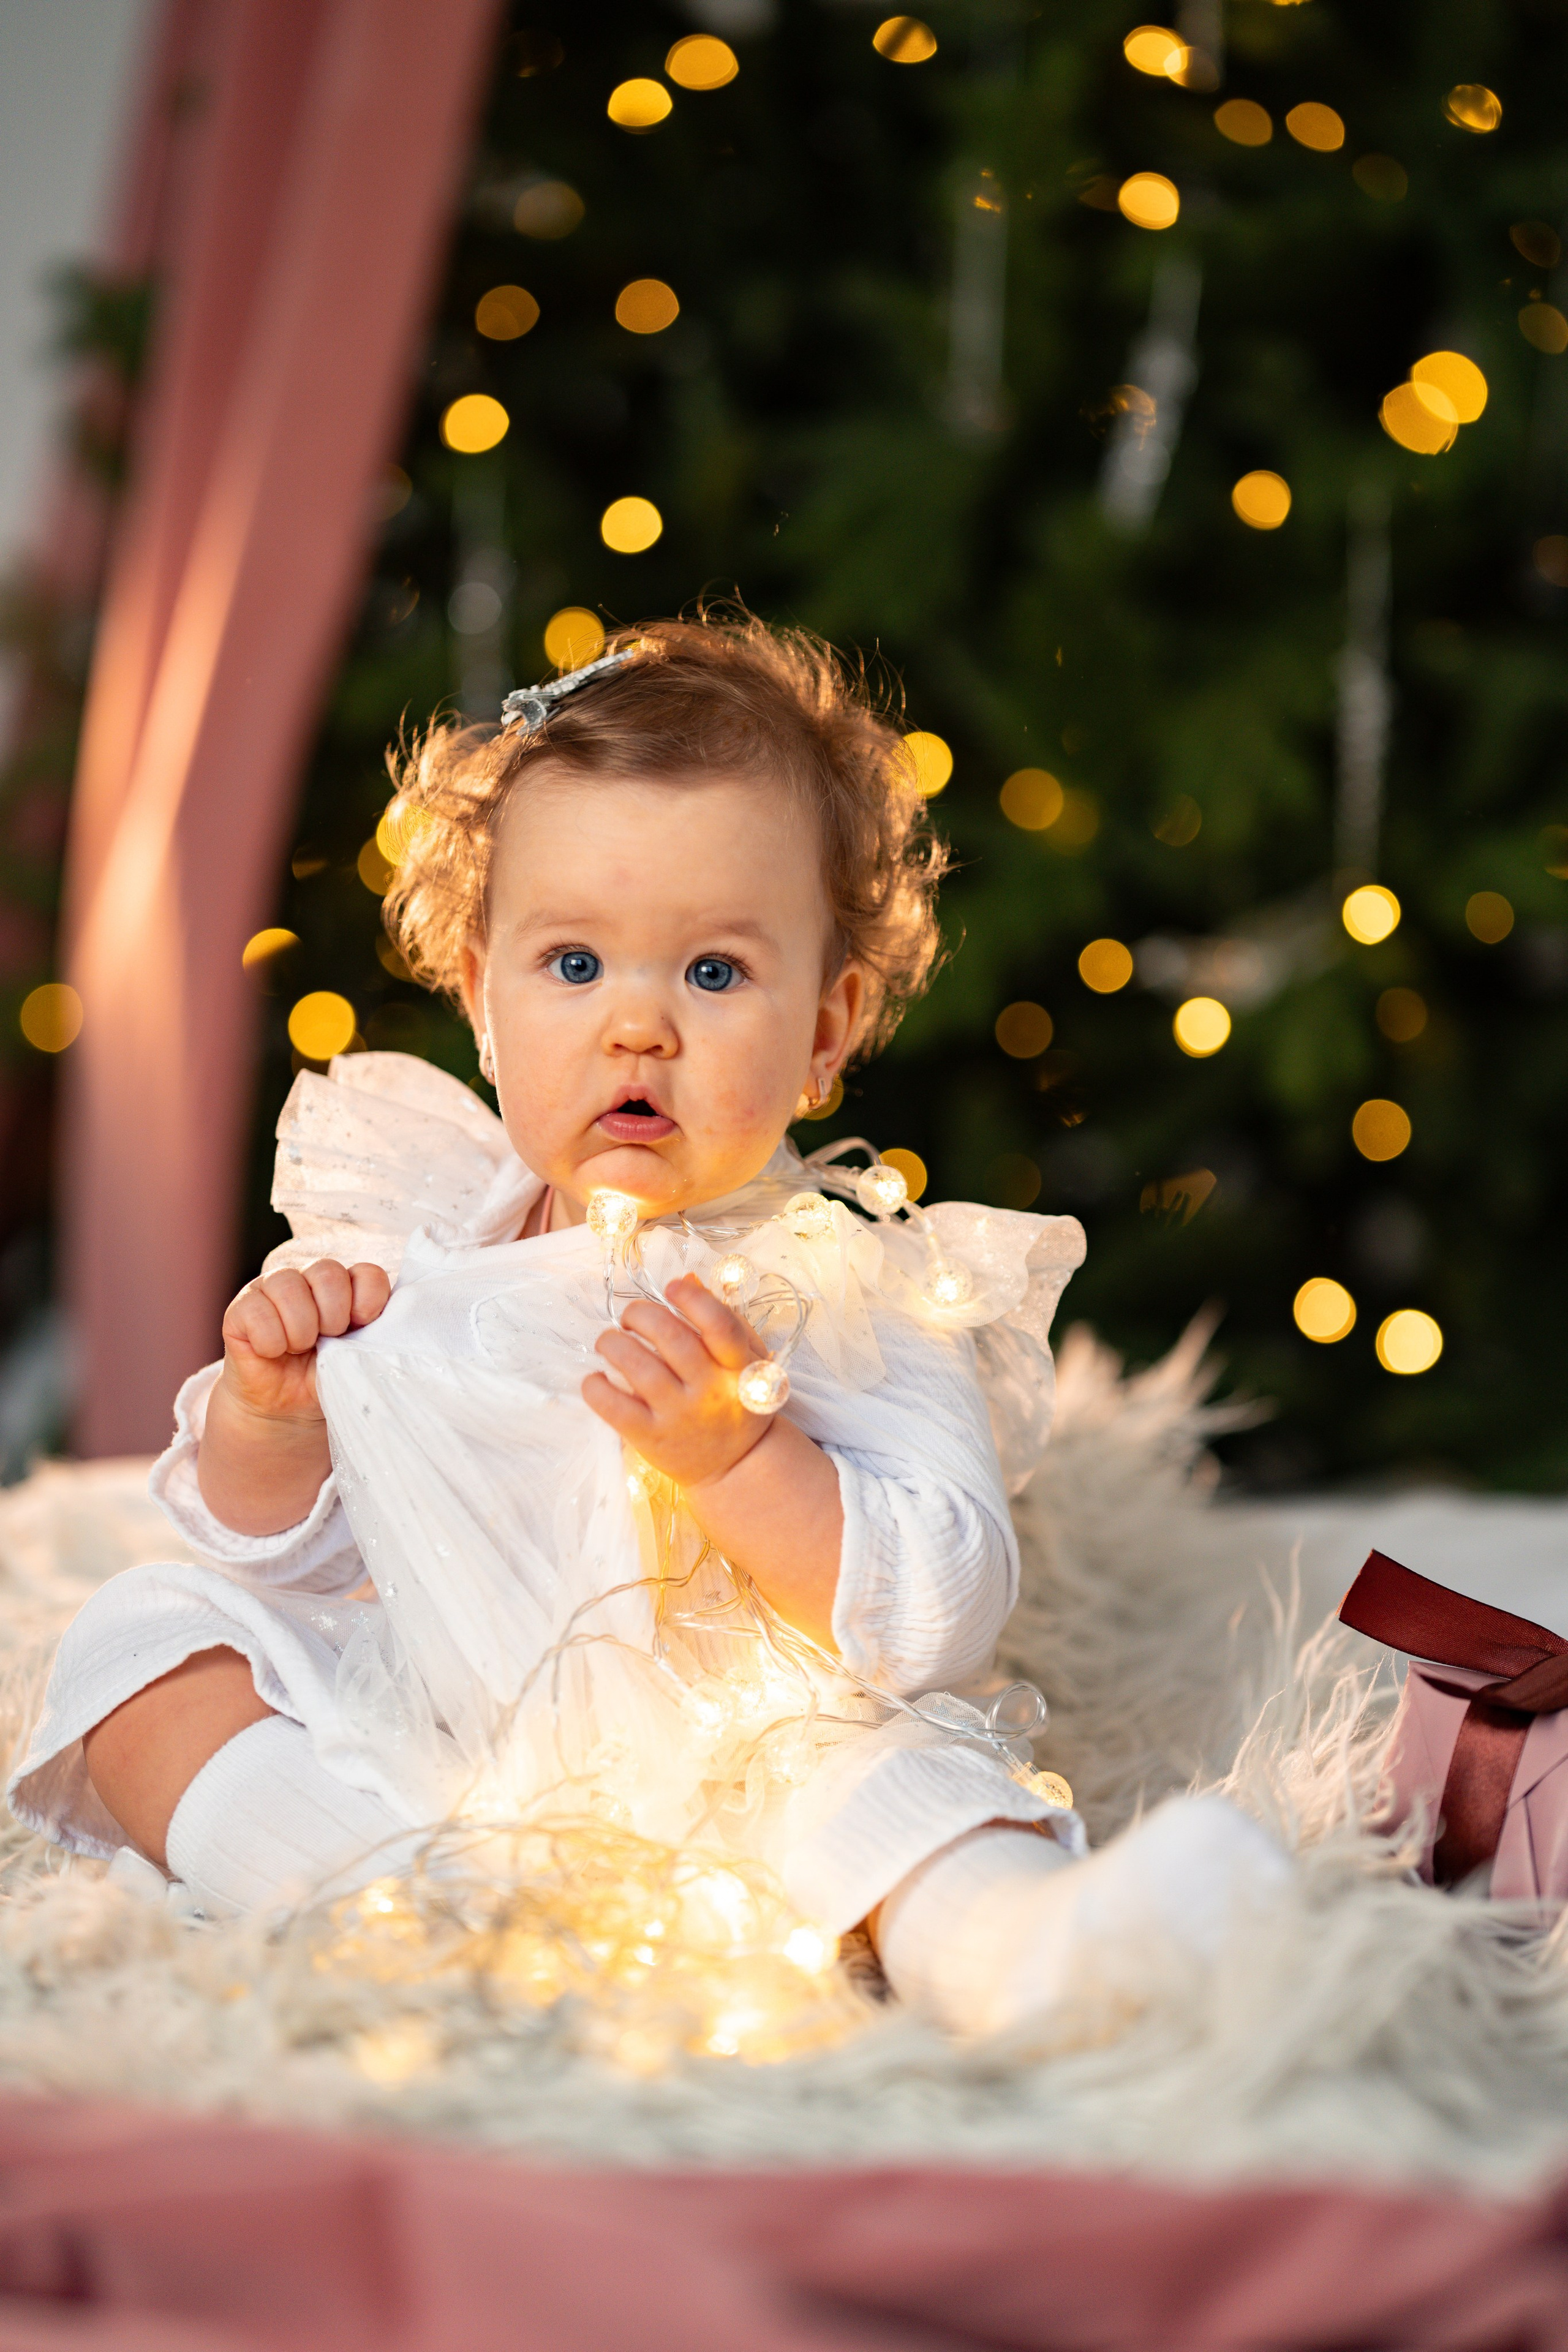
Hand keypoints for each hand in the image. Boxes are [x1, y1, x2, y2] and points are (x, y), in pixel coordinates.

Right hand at [219, 1260, 390, 1424]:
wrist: (285, 1410)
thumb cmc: (324, 1376)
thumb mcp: (356, 1355)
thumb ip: (374, 1332)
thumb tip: (395, 1323)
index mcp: (344, 1286)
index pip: (366, 1272)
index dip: (368, 1301)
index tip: (360, 1327)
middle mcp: (308, 1278)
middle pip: (328, 1271)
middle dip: (332, 1316)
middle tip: (325, 1341)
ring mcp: (271, 1288)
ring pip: (288, 1286)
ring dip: (300, 1330)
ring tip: (298, 1349)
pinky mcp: (240, 1308)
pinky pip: (256, 1311)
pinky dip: (270, 1342)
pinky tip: (272, 1353)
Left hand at [582, 1272, 771, 1487]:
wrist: (738, 1466)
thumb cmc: (736, 1403)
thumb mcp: (745, 1361)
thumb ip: (724, 1321)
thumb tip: (686, 1280)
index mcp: (738, 1367)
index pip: (718, 1324)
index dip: (691, 1298)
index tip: (671, 1288)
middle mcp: (710, 1390)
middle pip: (670, 1337)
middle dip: (640, 1314)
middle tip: (631, 1318)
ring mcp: (679, 1415)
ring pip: (638, 1366)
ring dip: (613, 1343)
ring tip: (609, 1341)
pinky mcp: (652, 1438)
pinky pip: (614, 1407)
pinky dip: (596, 1387)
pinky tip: (596, 1378)